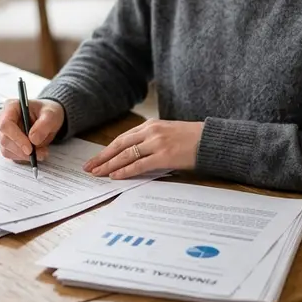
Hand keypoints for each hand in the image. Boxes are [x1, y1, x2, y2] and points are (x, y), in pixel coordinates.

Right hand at [0, 98, 65, 162]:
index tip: (30, 149)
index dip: (16, 138)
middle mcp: (3, 119)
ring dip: (24, 155)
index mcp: (11, 107)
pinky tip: (35, 152)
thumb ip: (44, 125)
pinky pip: (11, 155)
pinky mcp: (7, 143)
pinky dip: (24, 157)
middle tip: (40, 153)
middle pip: (5, 139)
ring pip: (7, 150)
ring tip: (42, 152)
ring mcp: (4, 132)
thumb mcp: (51, 115)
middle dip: (22, 150)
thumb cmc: (47, 112)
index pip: (6, 124)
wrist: (47, 118)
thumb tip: (33, 140)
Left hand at [84, 120, 203, 179]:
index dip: (107, 150)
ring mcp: (157, 143)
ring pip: (125, 155)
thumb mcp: (168, 134)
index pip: (122, 138)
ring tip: (97, 173)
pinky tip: (115, 176)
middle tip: (88, 167)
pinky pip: (139, 164)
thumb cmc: (192, 139)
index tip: (96, 158)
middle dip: (102, 157)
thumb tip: (134, 157)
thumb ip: (151, 142)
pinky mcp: (164, 156)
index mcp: (150, 125)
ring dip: (109, 165)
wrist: (212, 140)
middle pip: (119, 145)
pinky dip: (125, 171)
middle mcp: (151, 132)